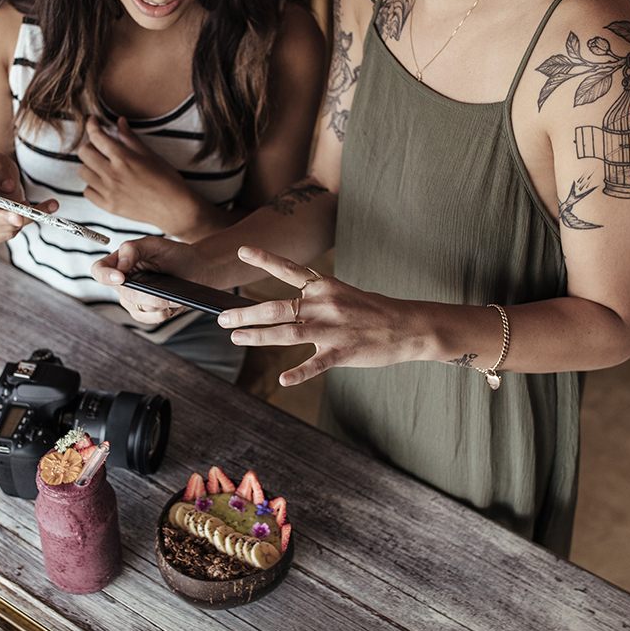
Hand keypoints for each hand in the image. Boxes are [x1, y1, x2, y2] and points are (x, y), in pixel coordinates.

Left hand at [78, 117, 196, 235]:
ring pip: (83, 172)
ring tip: (102, 166)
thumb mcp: (151, 155)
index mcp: (124, 158)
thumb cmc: (168, 181)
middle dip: (90, 146)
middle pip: (84, 153)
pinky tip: (104, 183)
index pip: (96, 136)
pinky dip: (92, 185)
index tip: (93, 122)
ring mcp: (109, 192)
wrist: (175, 209)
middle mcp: (112, 174)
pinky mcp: (109, 206)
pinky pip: (88, 192)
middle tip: (101, 148)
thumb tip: (120, 122)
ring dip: (90, 166)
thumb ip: (131, 139)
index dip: (92, 125)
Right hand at [91, 236, 209, 323]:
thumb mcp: (155, 244)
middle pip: (124, 294)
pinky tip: (170, 307)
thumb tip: (120, 265)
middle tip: (164, 292)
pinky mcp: (144, 312)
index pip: (99, 270)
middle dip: (146, 295)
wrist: (196, 271)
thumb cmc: (175, 255)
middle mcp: (123, 282)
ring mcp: (132, 299)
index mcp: (120, 262)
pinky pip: (146, 319)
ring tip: (173, 297)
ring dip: (157, 305)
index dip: (105, 275)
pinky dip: (160, 315)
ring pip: (137, 308)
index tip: (121, 277)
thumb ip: (133, 248)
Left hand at [217, 246, 428, 385]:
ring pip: (287, 333)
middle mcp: (324, 305)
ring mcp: (332, 329)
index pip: (289, 269)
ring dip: (258, 336)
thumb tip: (285, 305)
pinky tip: (282, 379)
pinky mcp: (342, 353)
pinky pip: (316, 364)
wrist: (407, 326)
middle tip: (222, 318)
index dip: (264, 259)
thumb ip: (314, 298)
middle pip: (276, 308)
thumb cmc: (372, 310)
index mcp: (324, 287)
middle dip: (245, 314)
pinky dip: (298, 373)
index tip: (242, 251)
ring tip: (236, 338)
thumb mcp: (342, 293)